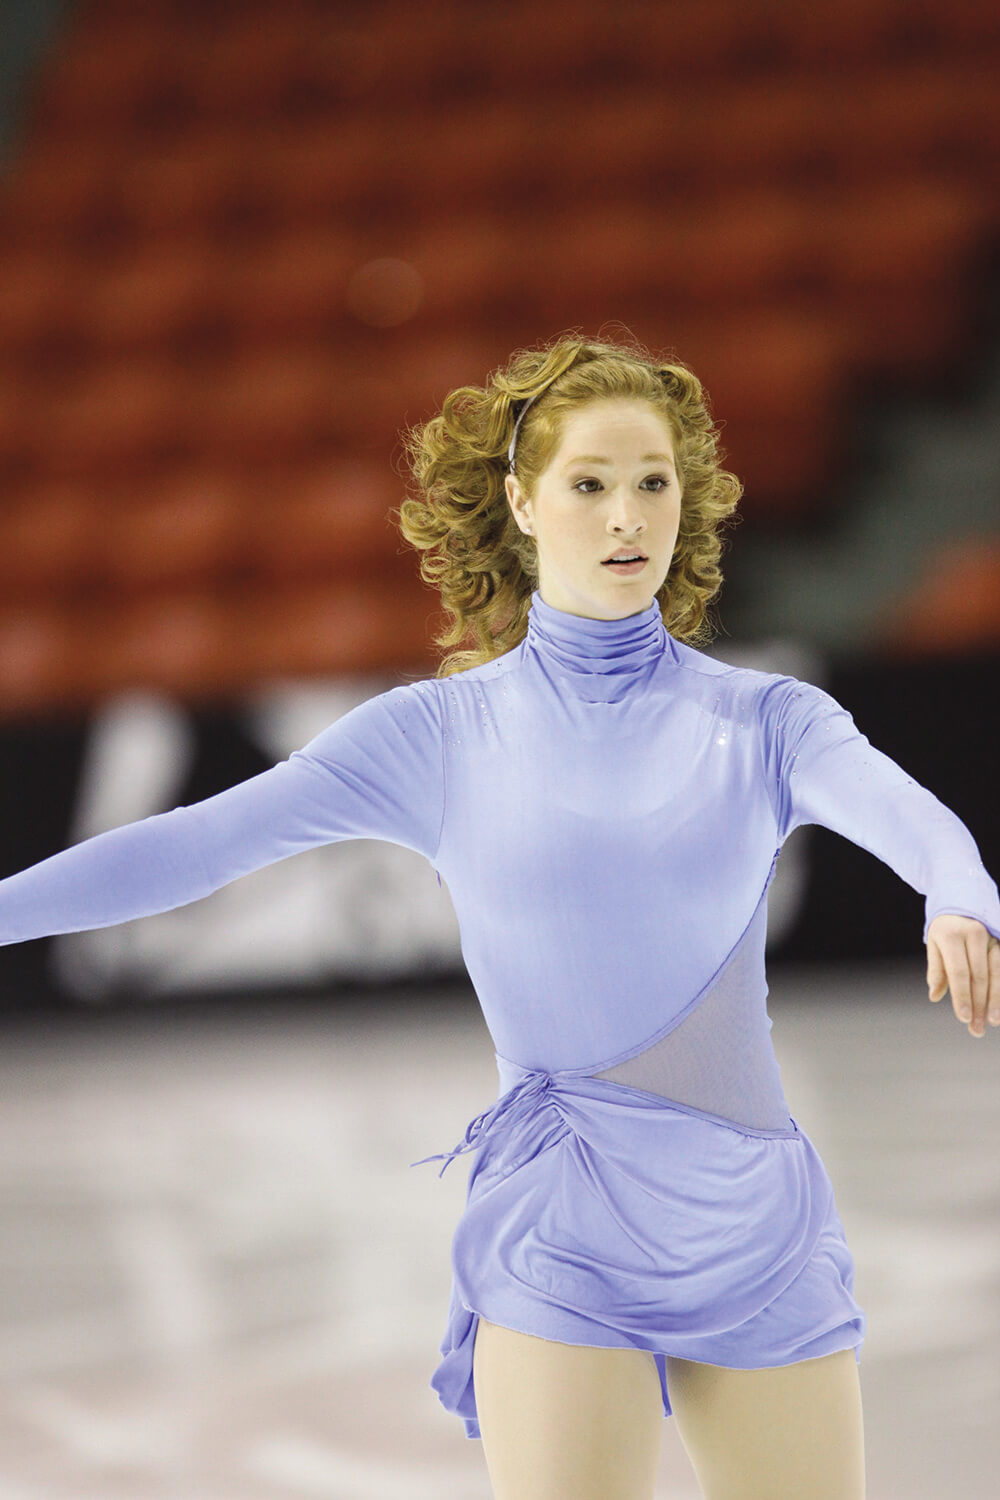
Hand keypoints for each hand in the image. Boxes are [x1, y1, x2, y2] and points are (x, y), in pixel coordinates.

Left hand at [926, 914, 999, 1037]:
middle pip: (979, 976)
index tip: (963, 1017)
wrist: (963, 896)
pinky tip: (999, 1005)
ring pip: (997, 973)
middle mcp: (975, 934)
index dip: (962, 996)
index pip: (959, 971)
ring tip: (992, 1021)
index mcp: (952, 935)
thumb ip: (936, 970)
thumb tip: (935, 996)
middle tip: (976, 1029)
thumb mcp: (934, 943)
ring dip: (995, 1000)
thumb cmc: (946, 926)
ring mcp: (992, 937)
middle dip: (978, 1005)